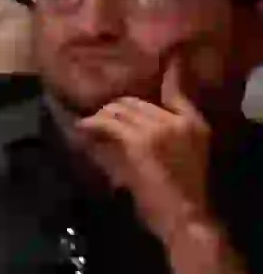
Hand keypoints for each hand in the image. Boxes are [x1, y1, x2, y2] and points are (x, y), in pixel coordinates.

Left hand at [77, 71, 221, 251]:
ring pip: (116, 110)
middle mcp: (176, 120)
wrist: (186, 216)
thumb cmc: (181, 191)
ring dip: (99, 119)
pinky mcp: (138, 140)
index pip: (176, 88)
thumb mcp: (181, 157)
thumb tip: (126, 117)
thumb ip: (162, 134)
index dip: (169, 71)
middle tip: (99, 122)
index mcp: (192, 122)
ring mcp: (156, 128)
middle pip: (131, 101)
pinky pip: (105, 124)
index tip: (165, 57)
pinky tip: (82, 130)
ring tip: (89, 130)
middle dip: (112, 110)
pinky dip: (89, 126)